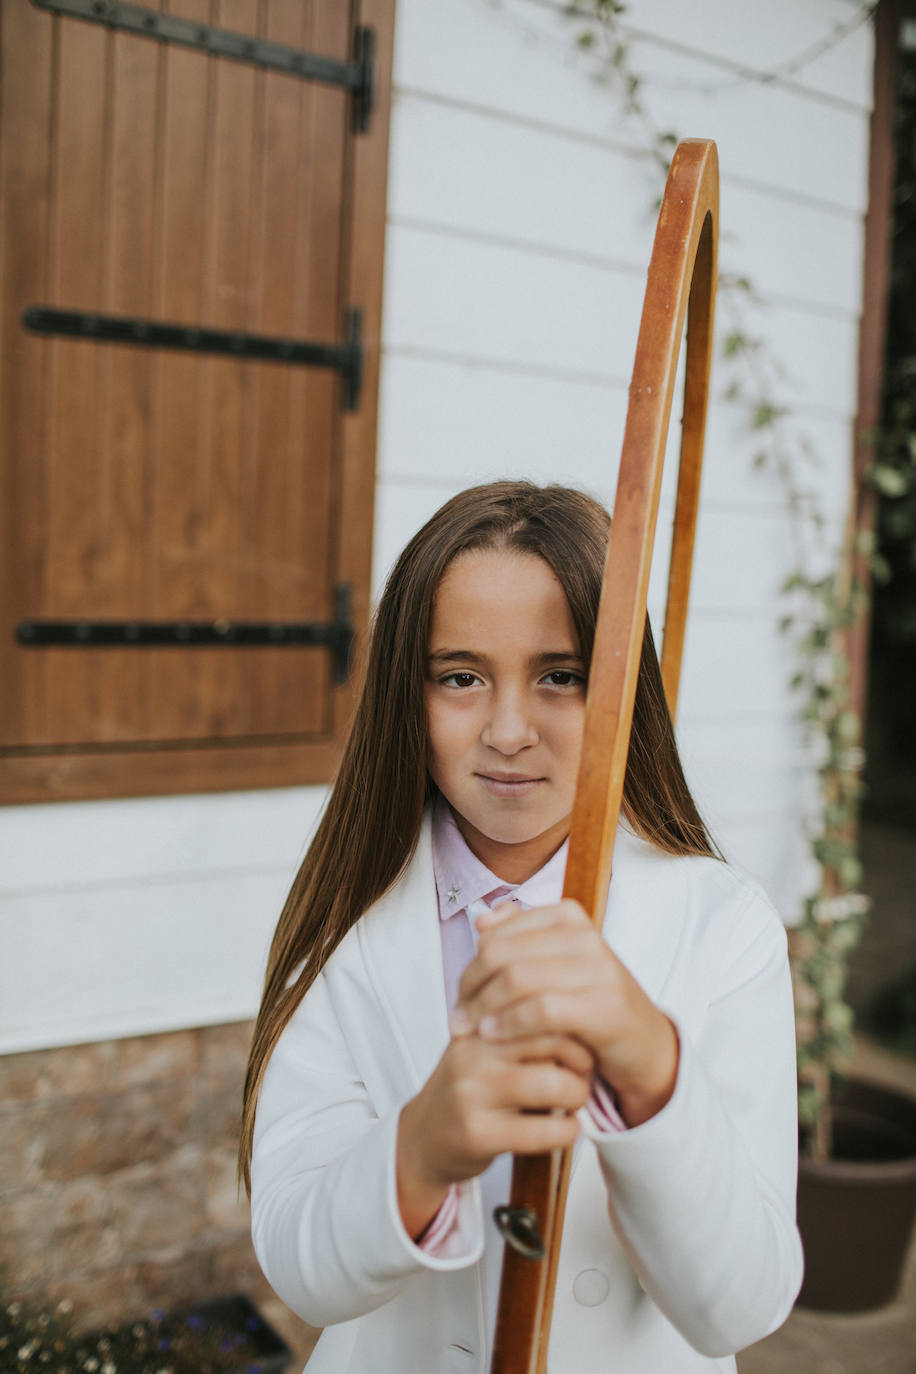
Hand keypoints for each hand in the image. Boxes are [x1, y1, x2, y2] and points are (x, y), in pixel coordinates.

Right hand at [396, 1030, 591, 1239]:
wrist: (423, 1138)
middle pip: (553, 1040)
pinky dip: (567, 1131)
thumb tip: (578, 1013)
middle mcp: (474, 1052)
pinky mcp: (478, 1133)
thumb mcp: (487, 1045)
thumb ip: (522, 1026)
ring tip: (574, 1101)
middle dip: (582, 1060)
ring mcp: (473, 1092)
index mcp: (479, 1023)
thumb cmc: (467, 1090)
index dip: (574, 1027)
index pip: (541, 1006)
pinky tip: (563, 1129)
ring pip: (553, 1084)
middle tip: (585, 1074)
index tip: (583, 1044)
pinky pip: (543, 1130)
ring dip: (578, 1096)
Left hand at [453, 900, 678, 1128]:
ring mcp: (599, 969)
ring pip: (518, 979)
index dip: (471, 964)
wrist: (643, 1046)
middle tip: (456, 1017)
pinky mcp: (605, 1006)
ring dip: (484, 1008)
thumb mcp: (555, 967)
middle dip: (472, 987)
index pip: (498, 933)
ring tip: (466, 1030)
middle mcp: (585, 936)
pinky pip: (541, 1009)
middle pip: (503, 954)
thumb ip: (520, 939)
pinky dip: (509, 1024)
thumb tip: (482, 920)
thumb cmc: (588, 1005)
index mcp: (568, 917)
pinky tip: (492, 1037)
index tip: (459, 994)